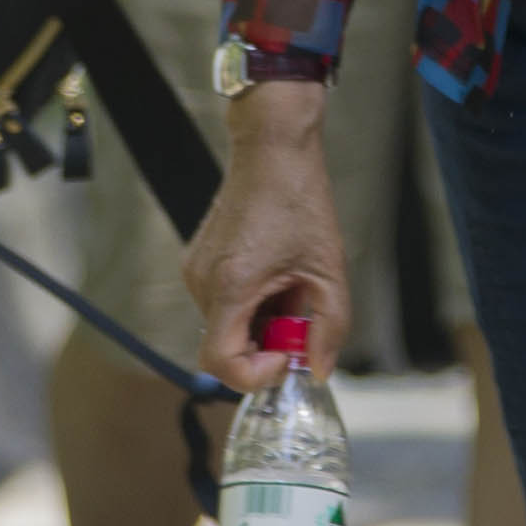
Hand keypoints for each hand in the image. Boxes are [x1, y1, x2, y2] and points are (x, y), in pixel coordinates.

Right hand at [181, 88, 350, 393]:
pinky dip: (251, 304)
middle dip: (266, 344)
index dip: (254, 374)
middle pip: (226, 347)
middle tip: (300, 314)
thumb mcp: (328, 269)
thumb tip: (318, 369)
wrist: (273, 150)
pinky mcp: (198, 264)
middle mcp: (203, 282)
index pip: (220, 363)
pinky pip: (223, 304)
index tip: (286, 356)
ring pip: (226, 326)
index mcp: (231, 285)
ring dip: (261, 322)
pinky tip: (276, 276)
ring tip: (291, 285)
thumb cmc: (299, 200)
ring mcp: (196, 272)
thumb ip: (329, 327)